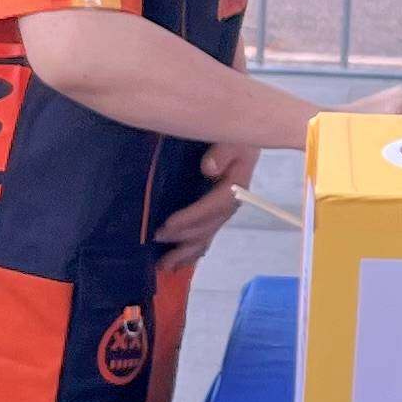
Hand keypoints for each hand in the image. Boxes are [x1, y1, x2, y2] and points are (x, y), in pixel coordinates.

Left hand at [154, 144, 254, 261]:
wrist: (243, 135)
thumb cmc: (233, 135)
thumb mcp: (232, 136)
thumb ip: (223, 150)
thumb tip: (208, 169)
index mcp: (236, 184)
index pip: (215, 205)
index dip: (192, 217)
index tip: (168, 224)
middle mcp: (232, 201)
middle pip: (210, 225)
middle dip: (184, 237)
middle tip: (158, 240)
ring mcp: (225, 208)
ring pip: (208, 234)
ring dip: (187, 251)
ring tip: (166, 266)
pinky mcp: (217, 210)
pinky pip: (207, 232)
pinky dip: (195, 248)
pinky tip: (182, 261)